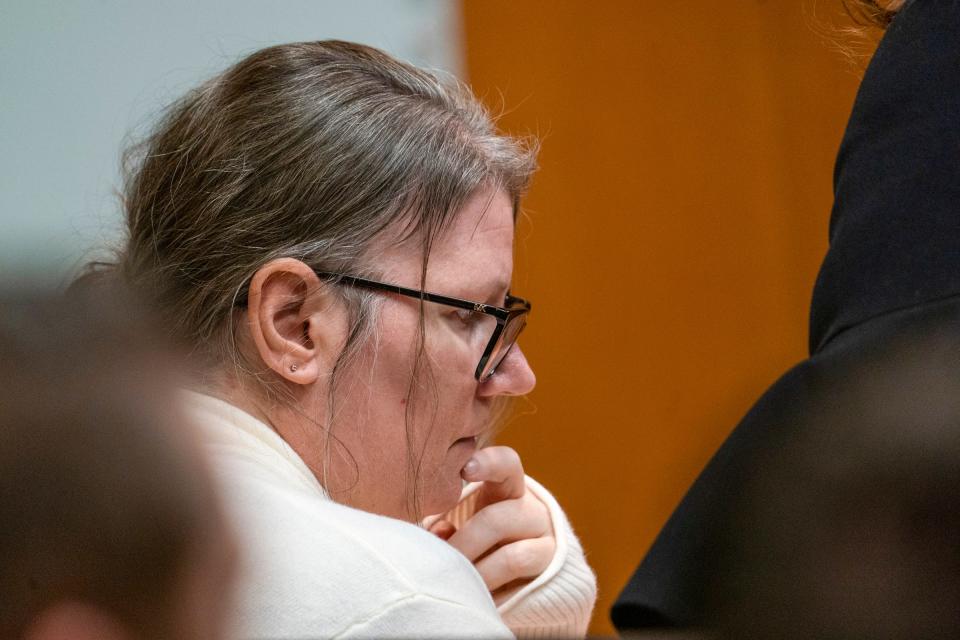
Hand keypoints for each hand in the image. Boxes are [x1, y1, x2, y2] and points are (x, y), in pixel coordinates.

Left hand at [429, 446, 555, 600]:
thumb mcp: (465, 525)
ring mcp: (546, 540)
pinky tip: (477, 596)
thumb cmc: (481, 541)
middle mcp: (533, 510)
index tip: (465, 470)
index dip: (489, 463)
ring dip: (478, 573)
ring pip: (512, 557)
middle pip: (496, 519)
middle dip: (463, 544)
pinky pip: (520, 585)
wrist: (524, 575)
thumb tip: (437, 533)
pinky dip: (493, 591)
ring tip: (457, 583)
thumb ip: (448, 524)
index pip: (507, 463)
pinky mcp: (552, 571)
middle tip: (441, 562)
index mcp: (508, 488)